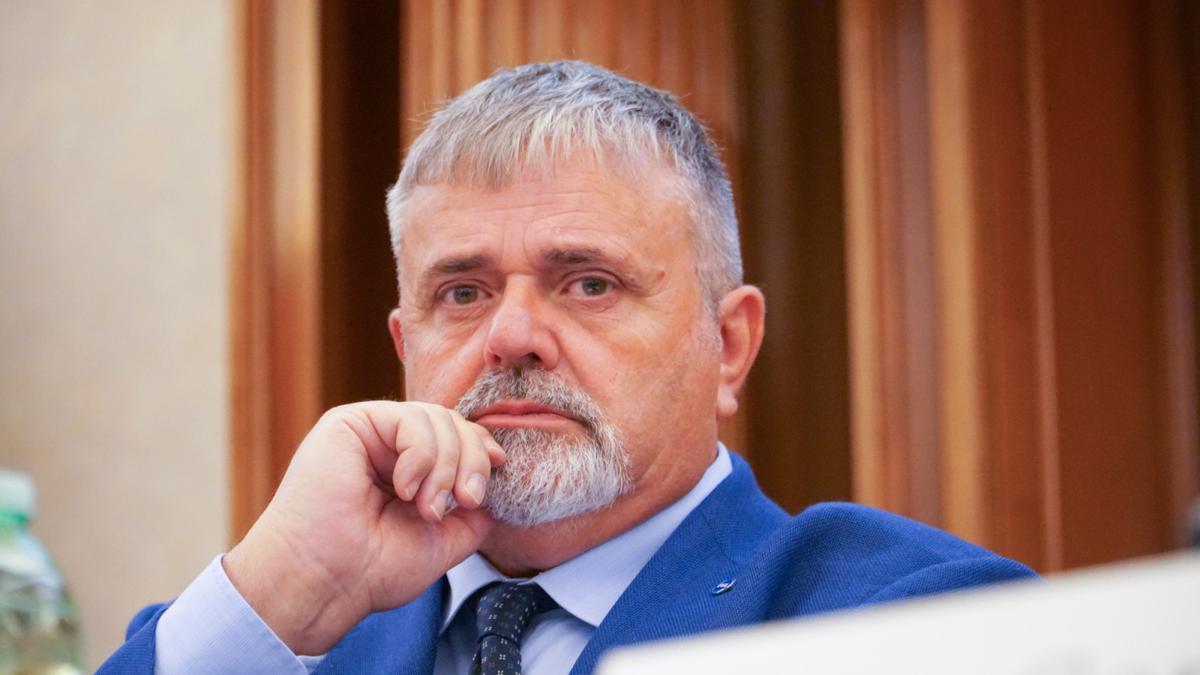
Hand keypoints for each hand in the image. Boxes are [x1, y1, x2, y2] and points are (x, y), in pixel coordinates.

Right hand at [223, 401, 504, 654]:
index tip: (490, 480)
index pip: (458, 439)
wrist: (328, 583)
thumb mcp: (446, 538)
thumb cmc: (373, 569)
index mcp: (407, 470)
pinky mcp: (348, 423)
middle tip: (466, 501)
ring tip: (427, 507)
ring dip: (445, 466)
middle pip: (453, 423)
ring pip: (437, 418)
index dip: (481, 451)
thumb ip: (474, 507)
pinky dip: (420, 456)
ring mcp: (368, 433)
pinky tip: (403, 488)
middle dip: (471, 461)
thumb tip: (496, 472)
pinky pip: (410, 419)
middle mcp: (387, 448)